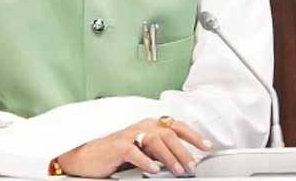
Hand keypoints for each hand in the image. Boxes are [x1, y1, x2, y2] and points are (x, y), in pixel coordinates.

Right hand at [55, 117, 212, 177]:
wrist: (89, 157)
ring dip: (169, 156)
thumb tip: (184, 160)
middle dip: (184, 150)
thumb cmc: (117, 154)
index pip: (175, 126)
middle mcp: (141, 126)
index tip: (206, 146)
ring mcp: (129, 135)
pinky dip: (146, 161)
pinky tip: (154, 170)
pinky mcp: (117, 146)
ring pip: (154, 140)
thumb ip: (160, 151)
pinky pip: (134, 152)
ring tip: (178, 170)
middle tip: (192, 165)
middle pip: (168, 133)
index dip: (193, 135)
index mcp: (149, 125)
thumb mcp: (143, 150)